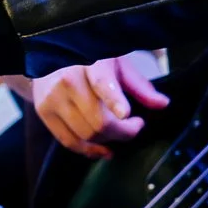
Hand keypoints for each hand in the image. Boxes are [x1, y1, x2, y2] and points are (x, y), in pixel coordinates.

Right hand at [33, 52, 169, 158]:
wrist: (49, 56)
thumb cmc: (89, 59)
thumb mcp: (117, 63)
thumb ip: (140, 86)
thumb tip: (163, 104)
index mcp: (90, 62)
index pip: (102, 83)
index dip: (114, 100)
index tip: (126, 114)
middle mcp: (68, 79)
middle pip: (99, 121)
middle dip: (123, 132)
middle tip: (134, 126)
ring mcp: (53, 97)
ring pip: (86, 135)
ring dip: (108, 142)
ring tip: (119, 132)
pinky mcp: (44, 111)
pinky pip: (69, 141)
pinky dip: (89, 150)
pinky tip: (103, 149)